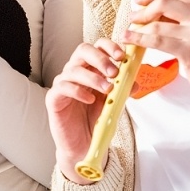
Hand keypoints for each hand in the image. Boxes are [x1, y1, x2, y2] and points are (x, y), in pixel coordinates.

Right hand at [47, 39, 121, 180]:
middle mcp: (75, 71)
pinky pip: (63, 87)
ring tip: (107, 89)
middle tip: (114, 72)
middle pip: (83, 50)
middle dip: (100, 59)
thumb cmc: (95, 119)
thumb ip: (123, 89)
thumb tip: (136, 80)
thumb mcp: (114, 101)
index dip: (109, 47)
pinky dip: (78, 91)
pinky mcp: (53, 98)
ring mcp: (63, 83)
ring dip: (93, 78)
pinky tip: (90, 99)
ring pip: (74, 69)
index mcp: (90, 68)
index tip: (122, 56)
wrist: (83, 144)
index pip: (97, 47)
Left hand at [120, 0, 189, 143]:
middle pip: (164, 1)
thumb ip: (186, 21)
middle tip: (133, 18)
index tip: (140, 0)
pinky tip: (131, 42)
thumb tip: (156, 13)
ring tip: (128, 33)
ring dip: (138, 27)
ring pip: (157, 22)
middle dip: (144, 9)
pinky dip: (139, 39)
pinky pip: (156, 40)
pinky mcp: (189, 50)